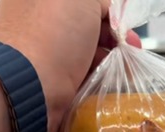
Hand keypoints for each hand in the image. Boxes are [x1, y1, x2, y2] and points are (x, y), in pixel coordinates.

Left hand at [0, 0, 140, 131]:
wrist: (33, 89)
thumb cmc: (51, 36)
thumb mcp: (81, 0)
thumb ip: (99, 1)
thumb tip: (110, 12)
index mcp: (35, 1)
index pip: (80, 4)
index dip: (106, 11)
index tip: (122, 22)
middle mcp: (37, 27)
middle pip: (86, 27)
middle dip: (114, 35)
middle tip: (131, 45)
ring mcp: (44, 57)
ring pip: (88, 53)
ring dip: (112, 58)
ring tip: (128, 66)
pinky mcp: (53, 84)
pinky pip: (84, 77)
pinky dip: (102, 77)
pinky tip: (115, 79)